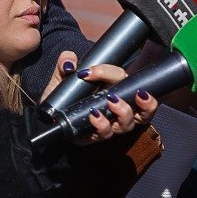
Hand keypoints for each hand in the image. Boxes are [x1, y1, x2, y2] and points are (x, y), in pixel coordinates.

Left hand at [41, 51, 158, 142]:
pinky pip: (106, 133)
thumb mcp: (63, 77)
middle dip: (147, 102)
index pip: (124, 78)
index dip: (109, 72)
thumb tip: (70, 62)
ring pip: (130, 123)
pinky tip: (93, 116)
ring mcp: (111, 123)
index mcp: (116, 88)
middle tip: (139, 93)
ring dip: (125, 112)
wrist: (48, 118)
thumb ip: (66, 63)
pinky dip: (102, 124)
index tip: (88, 72)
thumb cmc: (63, 97)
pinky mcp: (97, 135)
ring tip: (111, 102)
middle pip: (143, 106)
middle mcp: (119, 106)